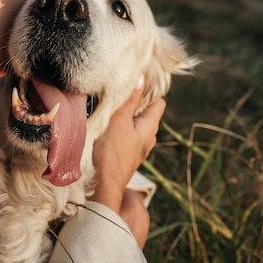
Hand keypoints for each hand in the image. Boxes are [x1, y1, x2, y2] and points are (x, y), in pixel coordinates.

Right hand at [89, 80, 165, 243]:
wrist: (104, 184)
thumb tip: (142, 78)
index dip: (150, 92)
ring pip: (136, 126)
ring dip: (127, 118)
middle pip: (147, 114)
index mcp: (150, 127)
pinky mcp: (127, 156)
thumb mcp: (119, 120)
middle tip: (120, 94)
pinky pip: (128, 137)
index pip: (158, 103)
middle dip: (136, 104)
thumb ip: (130, 99)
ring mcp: (138, 149)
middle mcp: (148, 138)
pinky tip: (108, 129)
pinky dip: (121, 130)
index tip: (135, 83)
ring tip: (112, 110)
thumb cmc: (112, 151)